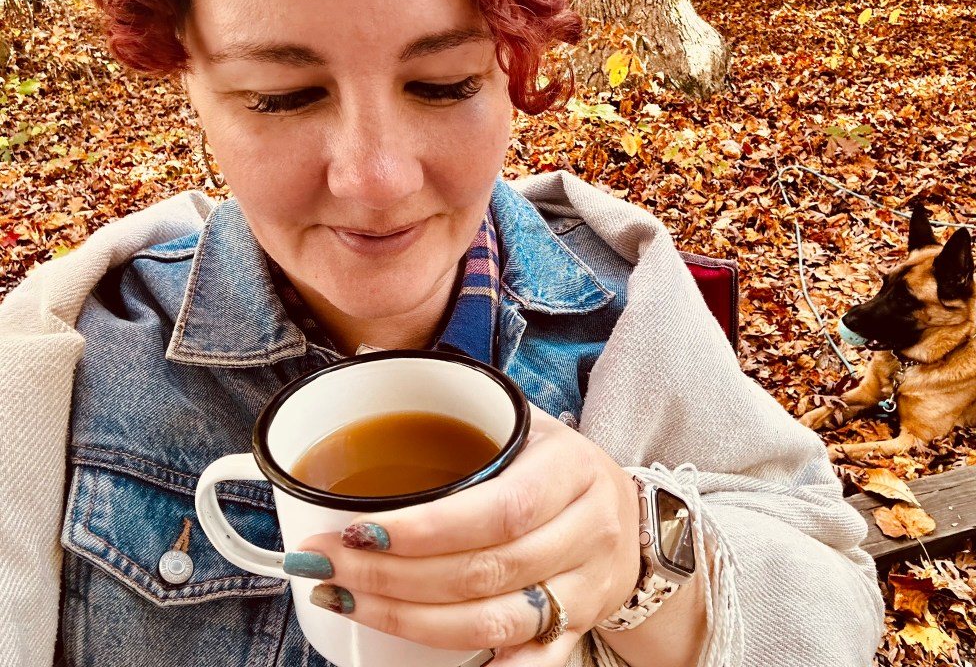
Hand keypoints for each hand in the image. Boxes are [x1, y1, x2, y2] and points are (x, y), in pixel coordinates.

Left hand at [295, 406, 641, 665]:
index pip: (499, 509)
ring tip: (346, 599)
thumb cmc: (555, 463)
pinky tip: (421, 657)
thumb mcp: (525, 421)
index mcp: (571, 469)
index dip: (426, 529)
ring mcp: (586, 587)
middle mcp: (588, 531)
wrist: (627, 513)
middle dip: (394, 577)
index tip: (357, 530)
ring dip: (410, 621)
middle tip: (328, 564)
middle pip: (486, 571)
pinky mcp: (579, 627)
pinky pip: (534, 663)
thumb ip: (456, 398)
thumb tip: (365, 359)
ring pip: (495, 621)